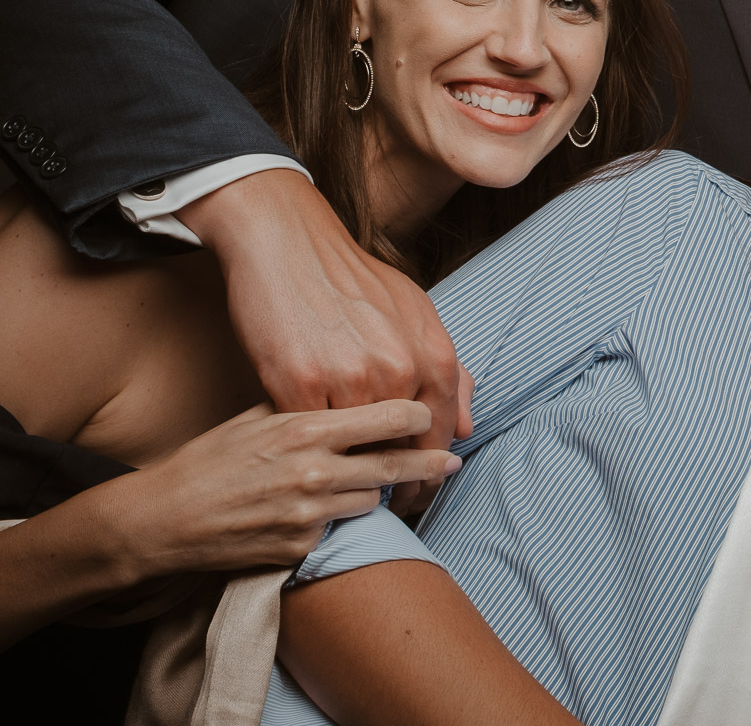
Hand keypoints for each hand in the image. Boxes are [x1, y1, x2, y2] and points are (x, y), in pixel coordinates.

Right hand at [101, 400, 458, 579]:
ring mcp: (309, 513)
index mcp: (306, 427)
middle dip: (429, 463)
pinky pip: (341, 529)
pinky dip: (338, 520)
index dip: (420, 416)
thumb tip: (359, 389)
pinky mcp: (300, 547)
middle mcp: (314, 470)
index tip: (430, 417)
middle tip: (450, 461)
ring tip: (365, 484)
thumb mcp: (258, 415)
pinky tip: (319, 511)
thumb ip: (310, 405)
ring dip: (376, 493)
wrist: (163, 519)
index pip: (392, 417)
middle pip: (398, 466)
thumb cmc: (211, 459)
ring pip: (375, 501)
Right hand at [183, 168, 469, 506]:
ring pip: (359, 451)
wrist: (286, 246)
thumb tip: (465, 424)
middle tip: (396, 505)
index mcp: (432, 352)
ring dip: (358, 478)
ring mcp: (349, 379)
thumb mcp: (413, 312)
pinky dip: (316, 458)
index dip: (431, 468)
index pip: (440, 431)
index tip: (422, 490)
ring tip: (353, 492)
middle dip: (402, 484)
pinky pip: (314, 440)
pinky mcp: (298, 386)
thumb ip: (445, 368)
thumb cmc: (350, 280)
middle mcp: (398, 369)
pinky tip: (314, 471)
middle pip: (405, 449)